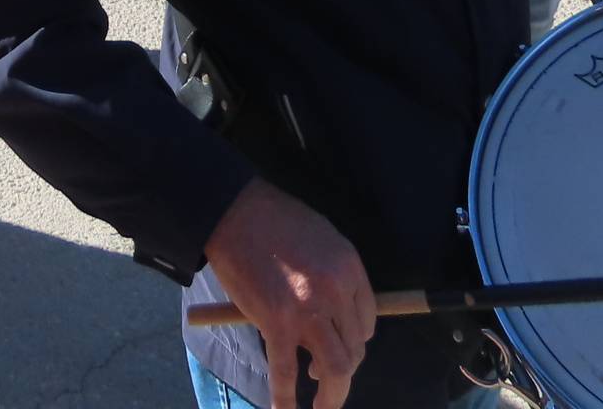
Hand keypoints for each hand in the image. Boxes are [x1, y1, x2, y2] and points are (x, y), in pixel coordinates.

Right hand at [203, 178, 376, 408]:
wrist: (235, 213)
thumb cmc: (274, 221)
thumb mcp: (322, 239)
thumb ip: (333, 275)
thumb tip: (335, 312)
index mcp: (350, 269)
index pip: (367, 321)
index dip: (355, 342)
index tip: (340, 348)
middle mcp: (337, 292)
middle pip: (354, 348)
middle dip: (342, 372)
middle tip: (325, 381)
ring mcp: (309, 311)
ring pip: (336, 369)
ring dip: (332, 395)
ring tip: (322, 406)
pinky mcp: (277, 324)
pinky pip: (286, 373)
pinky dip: (285, 400)